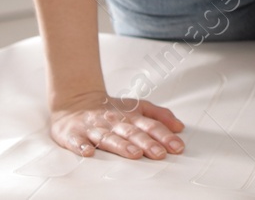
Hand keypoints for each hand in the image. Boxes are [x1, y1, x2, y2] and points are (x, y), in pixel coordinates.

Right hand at [49, 90, 185, 158]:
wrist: (76, 101)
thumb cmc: (111, 109)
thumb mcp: (138, 107)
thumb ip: (160, 115)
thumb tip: (179, 127)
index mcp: (131, 116)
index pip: (151, 125)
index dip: (165, 136)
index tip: (177, 147)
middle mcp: (114, 122)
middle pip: (132, 133)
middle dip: (147, 143)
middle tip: (160, 153)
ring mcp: (94, 128)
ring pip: (109, 138)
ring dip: (121, 146)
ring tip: (134, 154)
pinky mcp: (74, 134)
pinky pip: (78, 141)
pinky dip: (82, 147)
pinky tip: (89, 153)